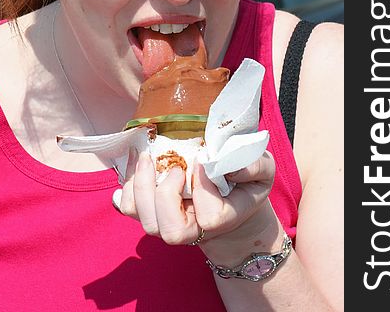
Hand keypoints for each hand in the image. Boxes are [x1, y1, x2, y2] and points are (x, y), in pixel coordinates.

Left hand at [117, 149, 281, 263]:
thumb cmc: (245, 182)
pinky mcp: (150, 212)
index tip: (204, 162)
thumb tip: (230, 167)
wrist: (230, 197)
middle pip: (171, 231)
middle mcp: (193, 229)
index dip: (205, 190)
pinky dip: (126, 185)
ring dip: (141, 187)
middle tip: (175, 167)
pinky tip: (135, 161)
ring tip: (147, 157)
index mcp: (223, 220)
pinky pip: (128, 207)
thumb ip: (255, 166)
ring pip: (146, 221)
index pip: (210, 218)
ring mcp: (168, 223)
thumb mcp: (263, 169)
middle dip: (166, 195)